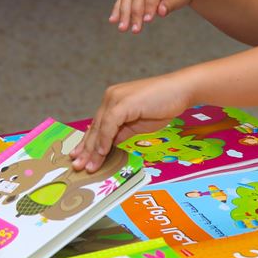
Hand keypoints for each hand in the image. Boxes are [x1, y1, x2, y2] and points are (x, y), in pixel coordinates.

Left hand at [71, 72, 196, 170]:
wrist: (181, 91)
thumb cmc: (163, 105)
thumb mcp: (137, 123)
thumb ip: (121, 132)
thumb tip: (108, 148)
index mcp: (112, 101)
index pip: (97, 126)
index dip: (88, 144)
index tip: (81, 158)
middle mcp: (110, 98)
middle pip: (95, 128)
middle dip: (86, 150)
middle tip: (77, 166)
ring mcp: (116, 99)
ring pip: (99, 127)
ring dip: (93, 150)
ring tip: (87, 166)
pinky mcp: (123, 102)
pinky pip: (109, 124)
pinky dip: (105, 140)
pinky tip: (103, 153)